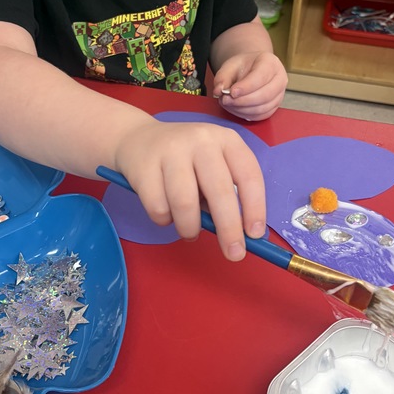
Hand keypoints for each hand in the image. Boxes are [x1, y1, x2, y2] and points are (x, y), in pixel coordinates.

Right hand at [112, 119, 265, 260]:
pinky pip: (158, 207)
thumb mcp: (212, 164)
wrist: (138, 139)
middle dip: (229, 229)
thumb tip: (241, 235)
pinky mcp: (144, 166)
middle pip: (219, 191)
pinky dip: (164, 220)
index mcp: (226, 140)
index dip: (255, 207)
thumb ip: (226, 192)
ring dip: (190, 228)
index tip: (254, 235)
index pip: (248, 175)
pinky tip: (166, 212)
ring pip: (185, 203)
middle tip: (233, 254)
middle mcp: (201, 140)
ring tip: (189, 231)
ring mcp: (171, 150)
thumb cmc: (186, 160)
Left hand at [212, 51, 287, 120]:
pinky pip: (261, 115)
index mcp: (271, 63)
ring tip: (228, 103)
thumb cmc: (243, 66)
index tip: (232, 92)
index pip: (261, 77)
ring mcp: (279, 94)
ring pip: (263, 108)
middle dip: (242, 101)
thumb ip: (222, 77)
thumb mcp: (230, 65)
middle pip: (265, 95)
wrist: (251, 70)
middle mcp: (280, 79)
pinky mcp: (274, 106)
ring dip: (242, 109)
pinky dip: (246, 114)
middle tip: (226, 100)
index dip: (246, 87)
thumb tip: (218, 91)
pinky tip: (235, 108)